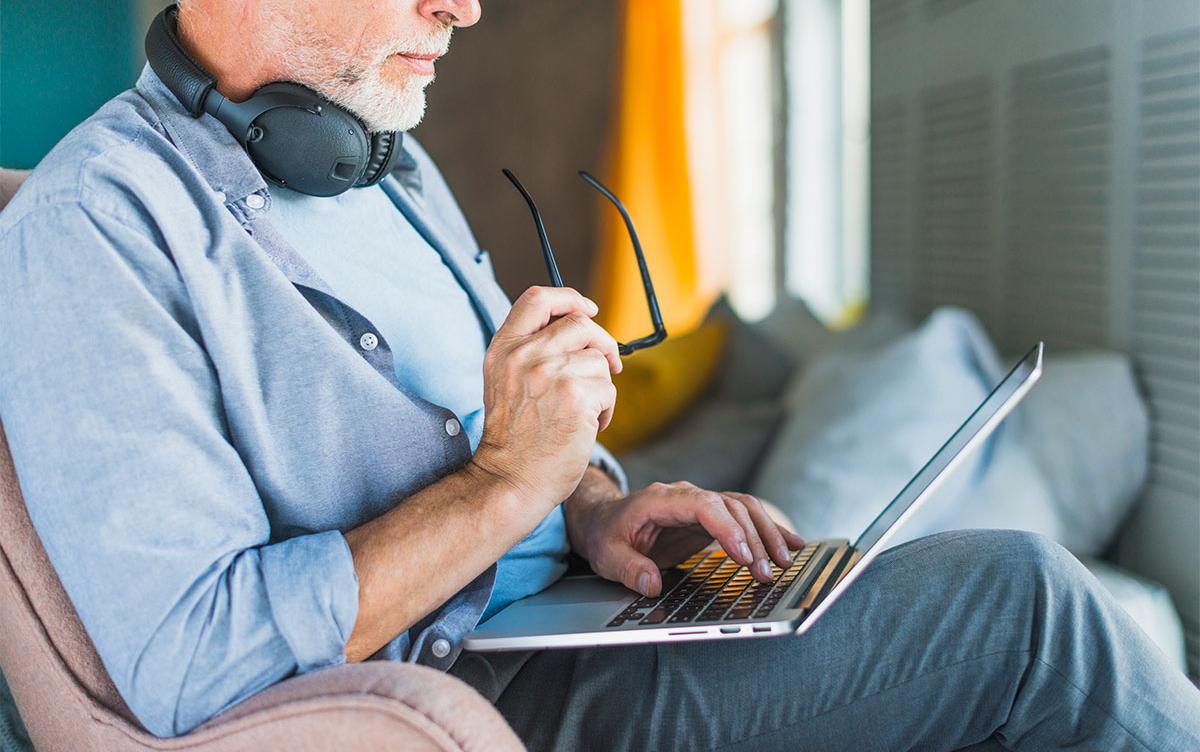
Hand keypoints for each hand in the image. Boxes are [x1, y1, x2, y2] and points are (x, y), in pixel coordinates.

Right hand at [470, 286, 620, 515]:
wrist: (510, 482)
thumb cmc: (515, 439)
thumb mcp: (505, 382)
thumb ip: (530, 351)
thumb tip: (580, 327)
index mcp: (503, 348)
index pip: (538, 298)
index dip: (569, 298)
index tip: (588, 308)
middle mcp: (524, 355)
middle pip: (580, 324)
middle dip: (602, 344)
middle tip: (608, 366)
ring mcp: (550, 374)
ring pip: (599, 360)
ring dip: (601, 386)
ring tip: (584, 412)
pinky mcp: (576, 397)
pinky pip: (609, 390)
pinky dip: (606, 411)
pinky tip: (587, 427)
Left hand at [577, 481, 805, 596]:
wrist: (605, 519)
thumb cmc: (607, 535)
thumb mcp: (607, 554)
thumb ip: (628, 568)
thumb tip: (651, 583)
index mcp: (661, 499)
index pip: (704, 505)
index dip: (727, 529)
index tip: (743, 557)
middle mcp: (686, 496)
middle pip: (731, 506)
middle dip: (754, 539)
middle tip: (767, 572)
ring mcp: (701, 505)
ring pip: (744, 508)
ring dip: (767, 534)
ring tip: (785, 563)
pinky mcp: (710, 518)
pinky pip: (744, 518)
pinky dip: (768, 530)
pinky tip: (792, 545)